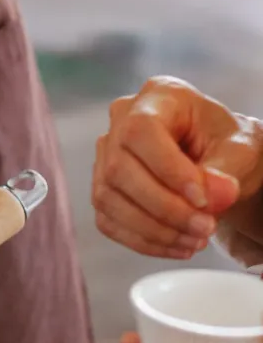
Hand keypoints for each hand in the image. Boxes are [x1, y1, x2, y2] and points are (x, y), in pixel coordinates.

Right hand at [92, 75, 262, 258]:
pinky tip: (176, 245)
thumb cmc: (227, 144)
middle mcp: (120, 122)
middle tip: (203, 228)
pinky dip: (143, 240)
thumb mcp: (241, 149)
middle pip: (120, 169)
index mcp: (158, 97)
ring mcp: (105, 157)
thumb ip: (226, 170)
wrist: (218, 161)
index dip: (167, 169)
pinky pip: (109, 220)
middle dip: (163, 207)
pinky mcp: (102, 189)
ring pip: (109, 198)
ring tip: (196, 241)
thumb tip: (213, 198)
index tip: (203, 200)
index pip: (142, 131)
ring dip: (153, 229)